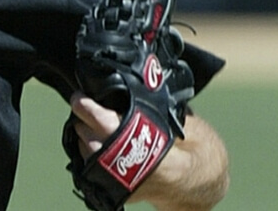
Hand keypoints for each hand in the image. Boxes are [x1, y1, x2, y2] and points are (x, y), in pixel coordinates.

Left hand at [69, 92, 228, 209]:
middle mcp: (129, 167)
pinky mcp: (116, 192)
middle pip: (88, 136)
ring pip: (86, 152)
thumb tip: (132, 85)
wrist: (199, 184)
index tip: (78, 97)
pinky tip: (95, 142)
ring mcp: (121, 183)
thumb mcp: (178, 121)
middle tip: (83, 106)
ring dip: (84, 137)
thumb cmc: (195, 148)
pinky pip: (90, 168)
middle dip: (83, 120)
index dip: (87, 107)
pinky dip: (89, 154)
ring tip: (90, 124)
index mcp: (147, 146)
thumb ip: (150, 107)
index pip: (103, 122)